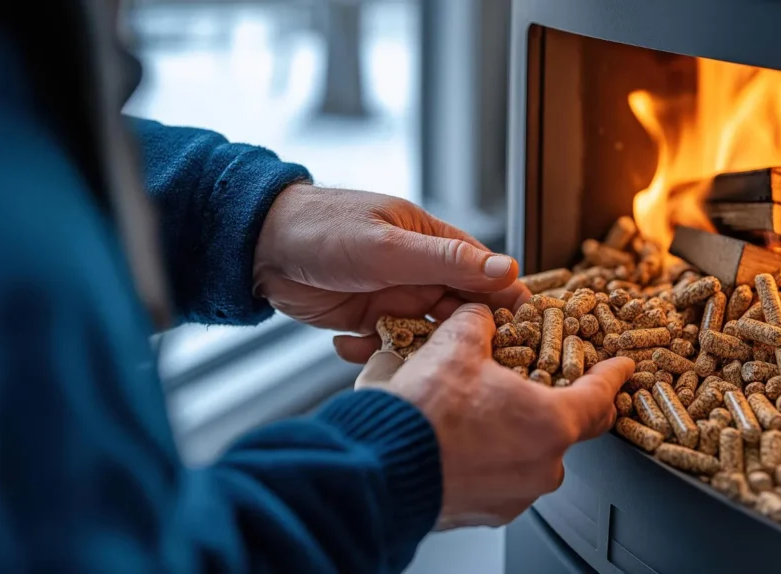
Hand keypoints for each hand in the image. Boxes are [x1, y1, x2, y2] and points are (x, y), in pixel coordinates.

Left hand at [253, 184, 530, 360]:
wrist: (259, 245)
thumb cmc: (325, 229)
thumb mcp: (390, 246)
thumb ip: (447, 262)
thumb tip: (507, 269)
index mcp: (435, 244)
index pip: (489, 276)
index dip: (509, 304)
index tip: (521, 335)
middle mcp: (422, 274)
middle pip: (464, 313)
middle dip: (465, 339)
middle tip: (463, 364)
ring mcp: (396, 299)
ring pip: (428, 337)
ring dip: (417, 352)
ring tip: (402, 362)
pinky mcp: (369, 322)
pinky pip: (389, 347)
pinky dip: (375, 354)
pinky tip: (349, 347)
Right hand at [385, 303, 635, 529]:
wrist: (379, 468)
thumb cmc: (424, 414)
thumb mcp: (456, 346)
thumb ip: (479, 324)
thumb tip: (481, 315)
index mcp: (551, 424)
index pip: (599, 396)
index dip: (611, 375)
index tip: (621, 367)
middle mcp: (542, 467)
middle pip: (565, 428)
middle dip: (556, 402)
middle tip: (543, 382)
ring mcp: (514, 496)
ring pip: (529, 456)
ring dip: (516, 431)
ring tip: (485, 410)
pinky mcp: (484, 512)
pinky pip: (500, 478)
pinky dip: (490, 457)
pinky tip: (463, 439)